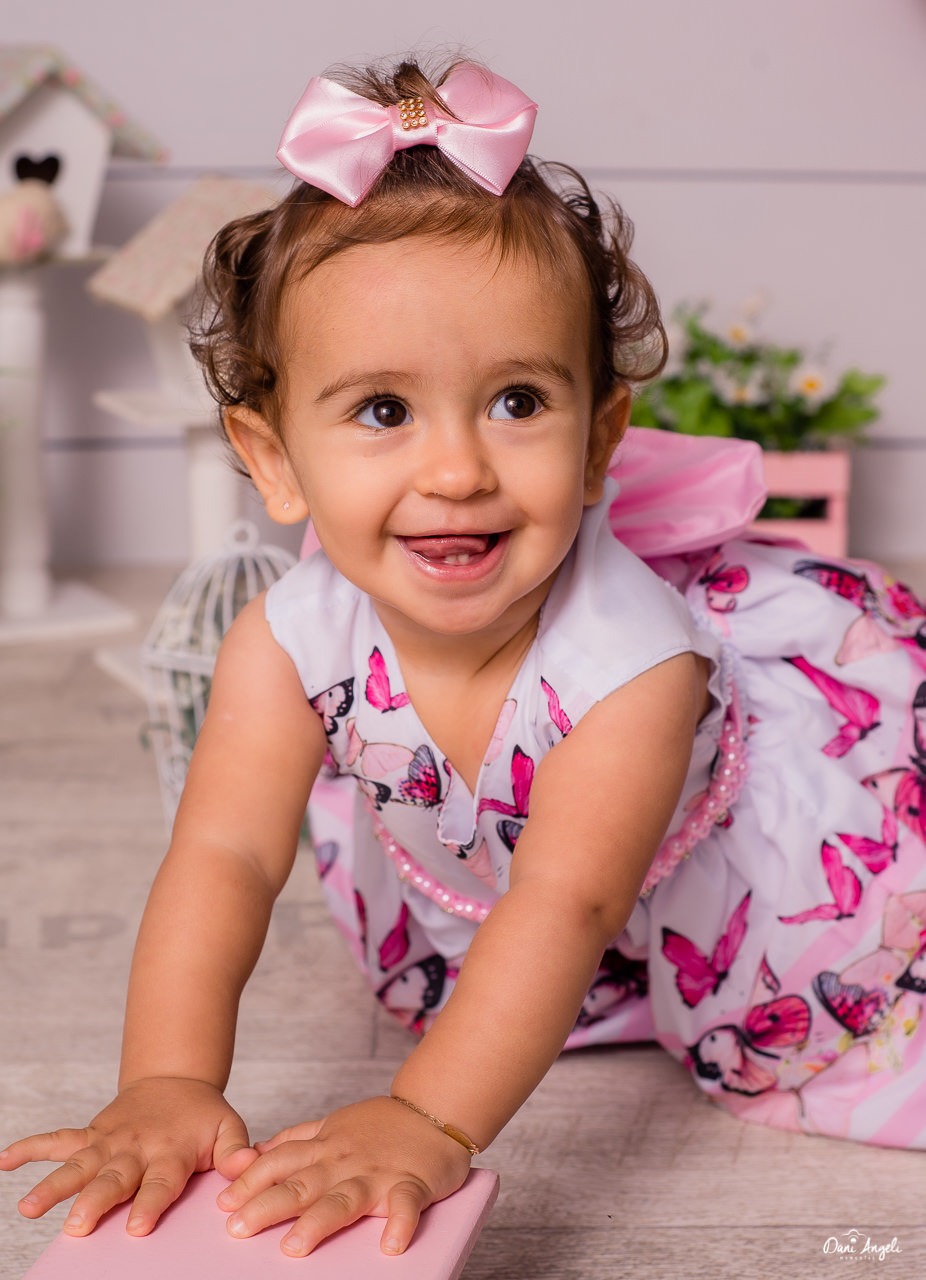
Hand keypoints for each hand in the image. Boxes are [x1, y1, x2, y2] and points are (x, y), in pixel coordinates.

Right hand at [0, 1077, 256, 1235]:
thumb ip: (236, 1147)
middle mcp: (134, 1148)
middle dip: (94, 1202)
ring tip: (28, 1207)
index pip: (160, 1182)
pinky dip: (30, 1148)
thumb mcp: (228, 1125)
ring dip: (53, 1184)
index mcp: (170, 1152)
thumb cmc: (203, 1115)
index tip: (138, 1227)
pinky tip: (5, 1160)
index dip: (150, 1203)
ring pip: (77, 1164)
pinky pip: (57, 1139)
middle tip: (76, 1226)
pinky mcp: (91, 1134)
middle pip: (112, 1178)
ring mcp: (108, 1141)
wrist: (176, 1079)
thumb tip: (246, 1165)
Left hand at [216, 1096, 472, 1255]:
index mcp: (325, 1146)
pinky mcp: (412, 1183)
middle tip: (238, 1227)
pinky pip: (405, 1205)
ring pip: (345, 1197)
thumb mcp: (332, 1125)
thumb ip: (295, 1140)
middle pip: (303, 1183)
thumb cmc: (381, 1125)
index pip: (281, 1161)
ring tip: (295, 1246)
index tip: (222, 1202)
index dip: (251, 1181)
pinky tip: (390, 1245)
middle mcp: (345, 1160)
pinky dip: (399, 1224)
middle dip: (269, 1205)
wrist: (433, 1109)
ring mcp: (378, 1173)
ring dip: (320, 1221)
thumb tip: (254, 1154)